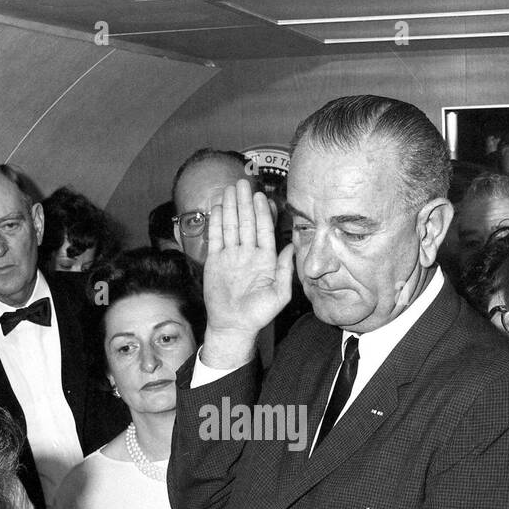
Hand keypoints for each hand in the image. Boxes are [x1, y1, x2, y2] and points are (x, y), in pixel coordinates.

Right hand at [201, 180, 294, 370]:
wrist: (233, 325)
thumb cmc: (258, 314)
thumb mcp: (279, 294)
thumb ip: (286, 270)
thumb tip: (293, 246)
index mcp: (265, 258)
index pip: (264, 230)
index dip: (262, 212)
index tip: (261, 196)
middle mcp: (249, 253)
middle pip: (247, 222)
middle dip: (245, 202)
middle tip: (243, 183)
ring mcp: (232, 255)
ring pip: (232, 225)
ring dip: (232, 207)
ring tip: (230, 189)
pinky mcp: (215, 260)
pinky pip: (217, 236)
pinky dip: (218, 221)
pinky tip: (219, 207)